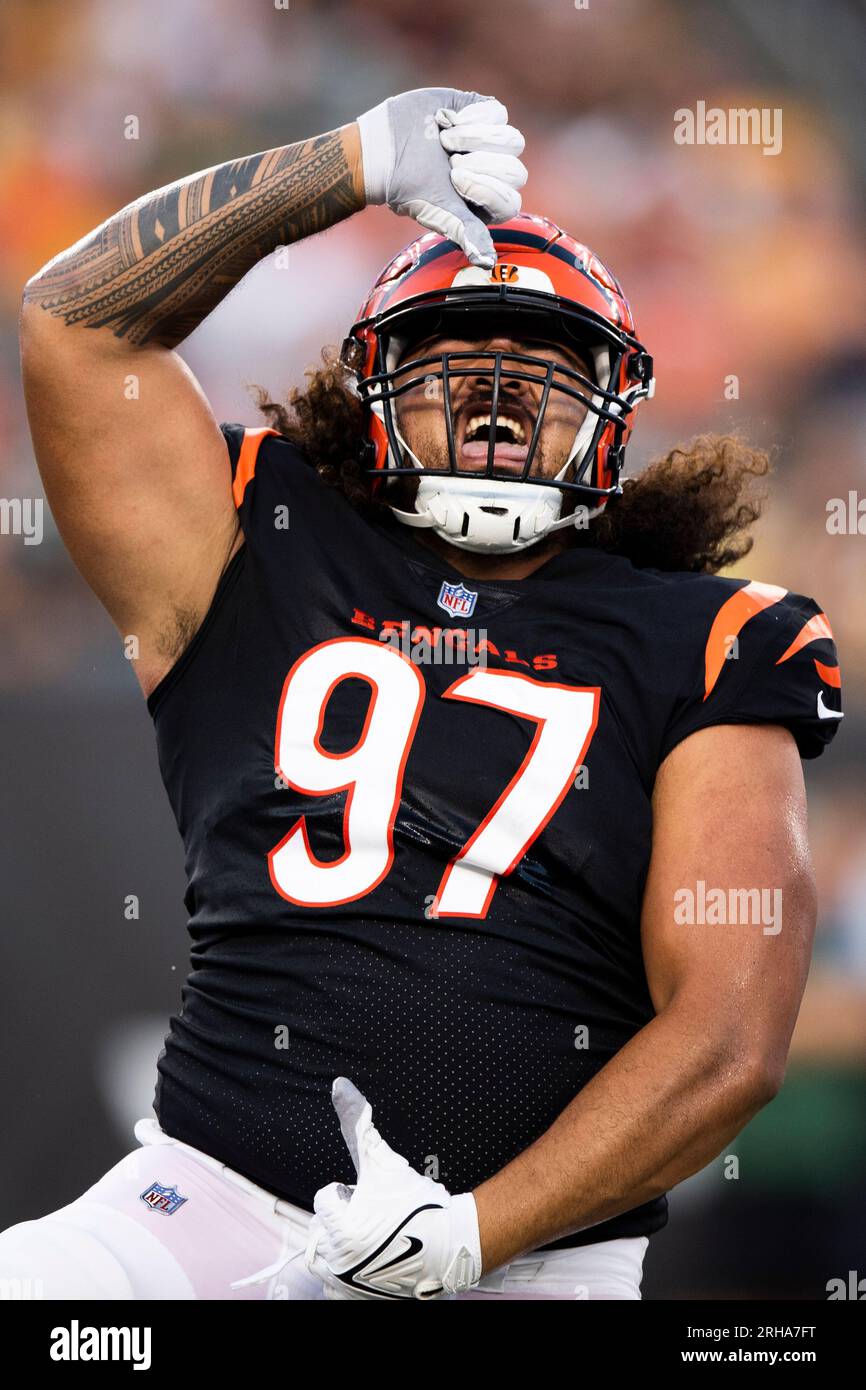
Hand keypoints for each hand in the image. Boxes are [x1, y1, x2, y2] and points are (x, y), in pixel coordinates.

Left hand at [305, 1077, 481, 1299]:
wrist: (450, 1245)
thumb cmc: (416, 1203)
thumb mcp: (383, 1161)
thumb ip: (357, 1123)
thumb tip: (339, 1085)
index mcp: (339, 1229)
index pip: (326, 1199)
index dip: (349, 1192)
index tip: (373, 1197)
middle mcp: (337, 1263)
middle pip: (325, 1227)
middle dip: (347, 1217)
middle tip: (377, 1216)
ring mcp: (347, 1285)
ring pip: (329, 1255)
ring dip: (345, 1243)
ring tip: (376, 1236)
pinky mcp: (358, 1299)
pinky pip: (338, 1284)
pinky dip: (350, 1270)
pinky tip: (375, 1257)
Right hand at [356, 87, 526, 267]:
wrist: (382, 148)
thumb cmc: (410, 186)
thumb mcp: (439, 213)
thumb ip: (467, 233)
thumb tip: (488, 263)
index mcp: (489, 204)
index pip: (510, 200)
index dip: (484, 188)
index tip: (453, 180)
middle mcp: (495, 175)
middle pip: (515, 171)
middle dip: (477, 165)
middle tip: (449, 163)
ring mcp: (491, 144)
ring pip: (511, 140)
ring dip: (474, 138)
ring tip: (445, 142)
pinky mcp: (481, 113)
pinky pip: (498, 113)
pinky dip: (472, 116)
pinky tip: (447, 121)